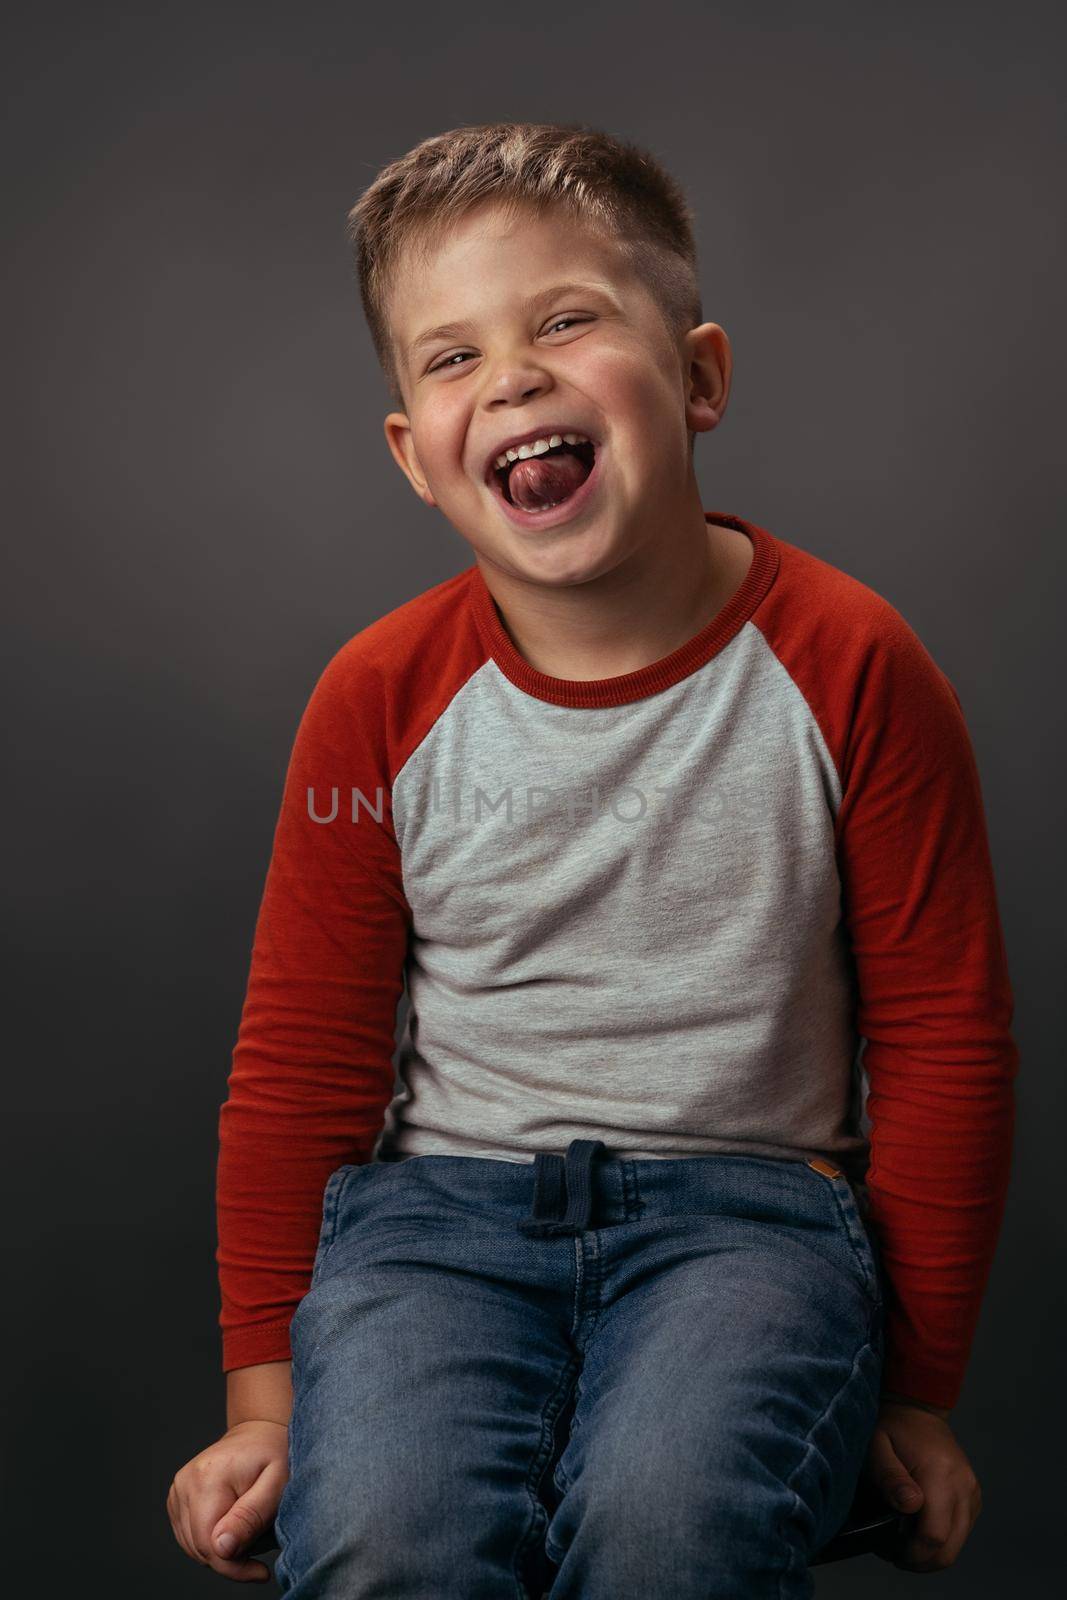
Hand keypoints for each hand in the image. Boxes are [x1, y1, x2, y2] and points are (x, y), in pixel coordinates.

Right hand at [167, 1419, 288, 1581]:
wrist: (260, 1431)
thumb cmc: (274, 1454)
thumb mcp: (277, 1483)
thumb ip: (251, 1516)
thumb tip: (221, 1549)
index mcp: (206, 1478)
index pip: (210, 1545)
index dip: (235, 1568)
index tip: (261, 1572)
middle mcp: (184, 1484)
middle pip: (201, 1549)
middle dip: (232, 1557)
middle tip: (261, 1539)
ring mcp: (177, 1491)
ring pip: (194, 1548)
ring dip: (223, 1549)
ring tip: (249, 1527)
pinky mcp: (177, 1499)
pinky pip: (191, 1538)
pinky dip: (212, 1540)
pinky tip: (233, 1523)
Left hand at [863, 1398, 982, 1571]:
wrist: (917, 1408)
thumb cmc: (892, 1427)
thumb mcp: (877, 1446)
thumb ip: (891, 1478)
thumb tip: (910, 1506)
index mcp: (940, 1474)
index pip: (934, 1535)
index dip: (912, 1554)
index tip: (890, 1551)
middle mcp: (963, 1486)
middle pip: (950, 1549)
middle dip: (922, 1561)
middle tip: (895, 1553)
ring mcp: (972, 1492)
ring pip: (958, 1545)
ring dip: (932, 1553)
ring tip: (905, 1543)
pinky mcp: (973, 1497)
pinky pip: (962, 1531)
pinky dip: (943, 1539)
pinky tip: (920, 1529)